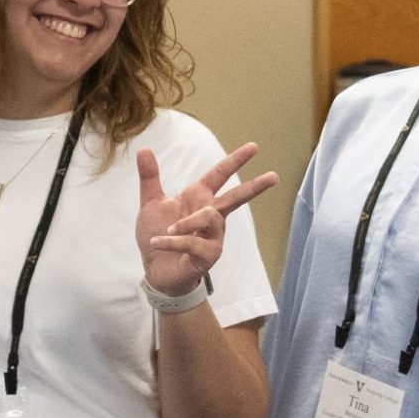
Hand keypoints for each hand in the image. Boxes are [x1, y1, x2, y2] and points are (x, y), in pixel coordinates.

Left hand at [139, 143, 279, 297]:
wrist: (155, 270)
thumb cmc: (157, 235)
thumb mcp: (151, 204)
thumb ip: (150, 178)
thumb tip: (144, 149)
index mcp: (199, 198)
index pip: (219, 175)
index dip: (236, 160)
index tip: (254, 147)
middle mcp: (211, 215)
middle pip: (236, 197)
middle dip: (255, 187)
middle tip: (275, 176)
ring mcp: (213, 235)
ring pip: (209, 217)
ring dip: (186, 223)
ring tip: (167, 231)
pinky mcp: (209, 255)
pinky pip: (193, 242)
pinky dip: (172, 241)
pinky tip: (157, 243)